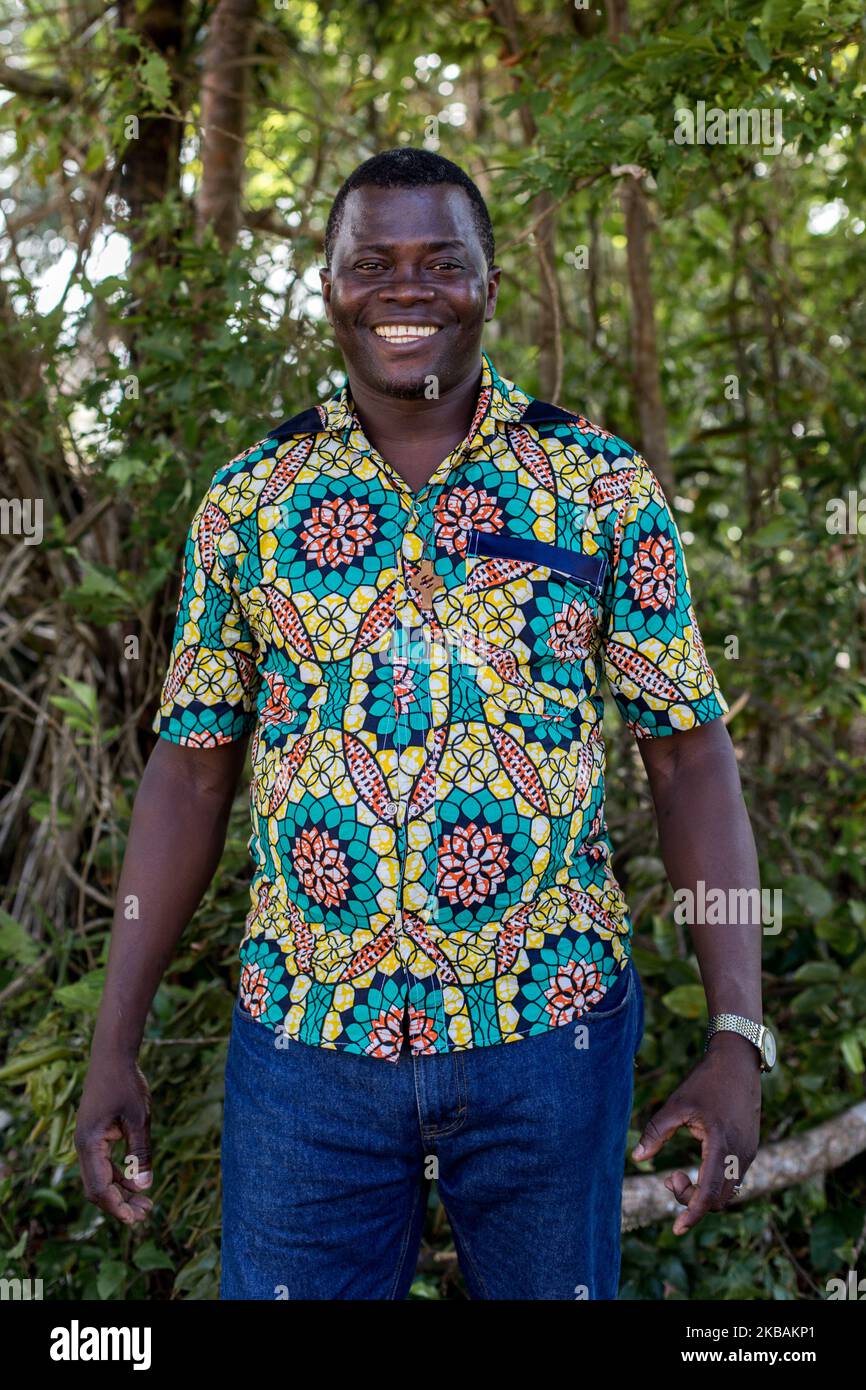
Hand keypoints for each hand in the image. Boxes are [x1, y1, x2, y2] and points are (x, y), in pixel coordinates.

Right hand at [75, 1054, 153, 1226]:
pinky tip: (137, 1181)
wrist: (112, 1057)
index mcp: (90, 1143)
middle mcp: (84, 1146)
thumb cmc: (126, 1084)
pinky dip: (119, 1176)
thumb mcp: (139, 1118)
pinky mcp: (96, 1136)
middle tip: (145, 1215)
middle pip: (97, 1187)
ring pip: (100, 1177)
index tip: (134, 1219)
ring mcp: (88, 1141)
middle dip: (119, 1203)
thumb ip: (140, 1152)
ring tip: (145, 1204)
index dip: (116, 1205)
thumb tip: (144, 1187)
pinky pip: (104, 1164)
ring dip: (120, 1191)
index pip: (99, 1186)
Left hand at [631, 1031, 760, 1234]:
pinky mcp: (750, 1149)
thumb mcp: (677, 1104)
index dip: (693, 1213)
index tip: (677, 1229)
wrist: (738, 1062)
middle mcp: (740, 1153)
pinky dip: (714, 1183)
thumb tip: (636, 1158)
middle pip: (719, 1198)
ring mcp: (748, 1152)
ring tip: (678, 1174)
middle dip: (691, 1199)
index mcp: (721, 1143)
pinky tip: (695, 1170)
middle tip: (669, 1178)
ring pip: (727, 1191)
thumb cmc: (705, 1081)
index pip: (709, 1192)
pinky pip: (733, 1179)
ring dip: (703, 1191)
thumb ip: (656, 1132)